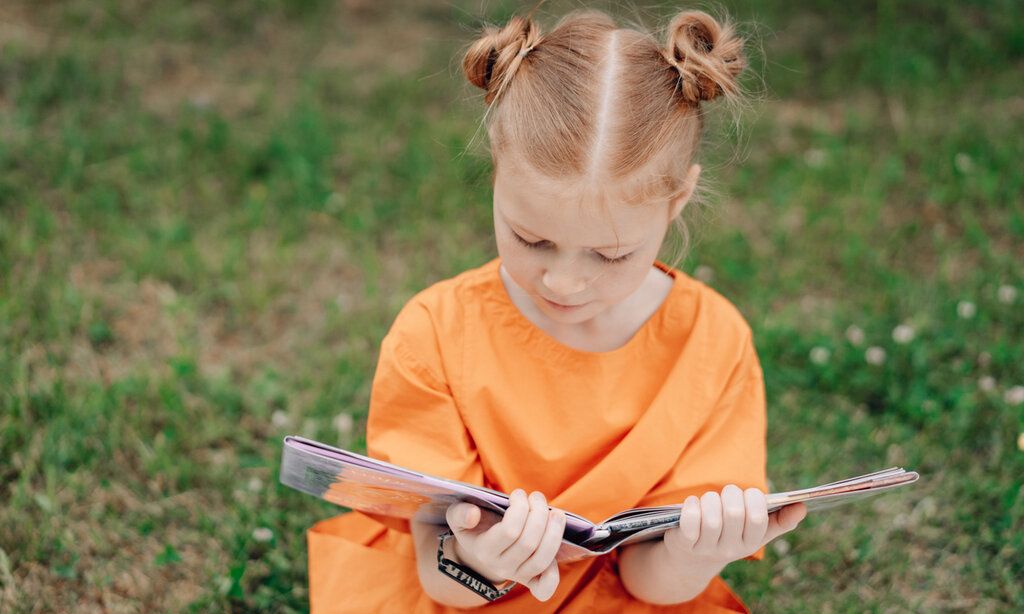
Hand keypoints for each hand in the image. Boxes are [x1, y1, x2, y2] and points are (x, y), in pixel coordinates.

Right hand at [445, 488, 565, 601]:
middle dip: (538, 514)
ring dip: (554, 533)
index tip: (518, 494)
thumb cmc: (474, 526)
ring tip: (556, 513)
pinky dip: (554, 573)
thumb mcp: (458, 516)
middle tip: (537, 497)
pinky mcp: (531, 581)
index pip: (509, 531)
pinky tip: (557, 547)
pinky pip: (545, 587)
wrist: (479, 550)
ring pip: (542, 559)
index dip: (519, 509)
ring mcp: (517, 575)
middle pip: (529, 543)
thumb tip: (473, 514)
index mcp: (483, 550)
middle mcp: (501, 567)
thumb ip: (460, 513)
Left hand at [661, 485, 805, 568]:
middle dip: (731, 494)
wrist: (692, 560)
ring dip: (710, 499)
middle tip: (727, 494)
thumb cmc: (728, 534)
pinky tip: (692, 504)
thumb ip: (780, 520)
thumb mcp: (754, 531)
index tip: (750, 494)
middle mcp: (730, 549)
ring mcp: (706, 548)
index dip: (754, 498)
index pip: (759, 518)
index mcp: (750, 543)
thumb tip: (802, 506)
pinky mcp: (684, 543)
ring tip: (710, 500)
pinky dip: (691, 506)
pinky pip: (690, 521)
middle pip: (734, 513)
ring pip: (712, 516)